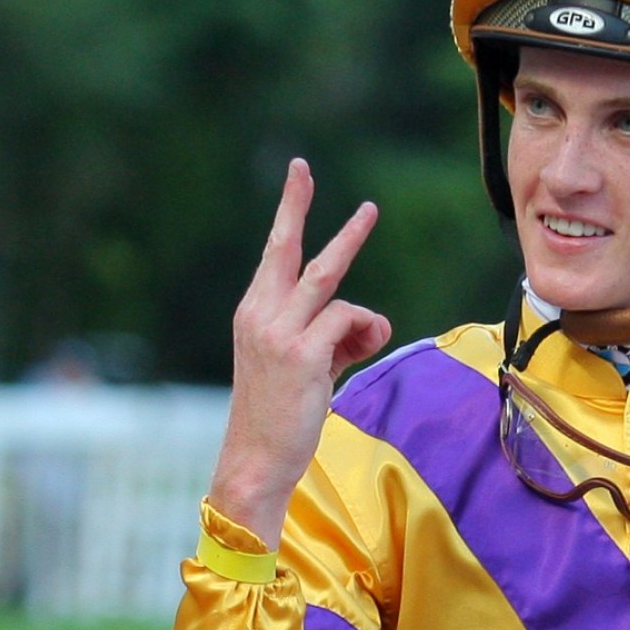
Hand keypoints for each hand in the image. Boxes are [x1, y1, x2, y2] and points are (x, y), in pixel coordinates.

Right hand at [208, 158, 391, 547]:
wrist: (255, 462)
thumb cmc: (282, 414)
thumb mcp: (308, 366)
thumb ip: (340, 336)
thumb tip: (374, 322)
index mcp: (256, 312)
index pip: (276, 253)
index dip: (289, 212)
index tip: (298, 174)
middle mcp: (260, 314)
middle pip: (288, 247)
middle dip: (297, 203)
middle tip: (301, 167)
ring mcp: (278, 331)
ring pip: (329, 276)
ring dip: (351, 239)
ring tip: (369, 209)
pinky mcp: (301, 353)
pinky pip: (350, 318)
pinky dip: (364, 330)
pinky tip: (355, 352)